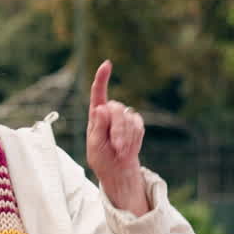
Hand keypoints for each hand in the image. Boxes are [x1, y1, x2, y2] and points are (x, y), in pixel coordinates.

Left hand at [85, 60, 148, 215]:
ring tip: (119, 151)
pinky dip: (133, 139)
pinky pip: (138, 126)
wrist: (118, 169)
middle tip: (116, 146)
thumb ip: (98, 126)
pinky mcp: (136, 123)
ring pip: (128, 119)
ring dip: (125, 138)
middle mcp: (110, 113)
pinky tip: (127, 149)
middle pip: (117, 109)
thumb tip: (100, 107)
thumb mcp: (95, 145)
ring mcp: (125, 117)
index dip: (102, 78)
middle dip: (118, 129)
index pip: (98, 93)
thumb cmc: (102, 158)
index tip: (107, 64)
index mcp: (96, 115)